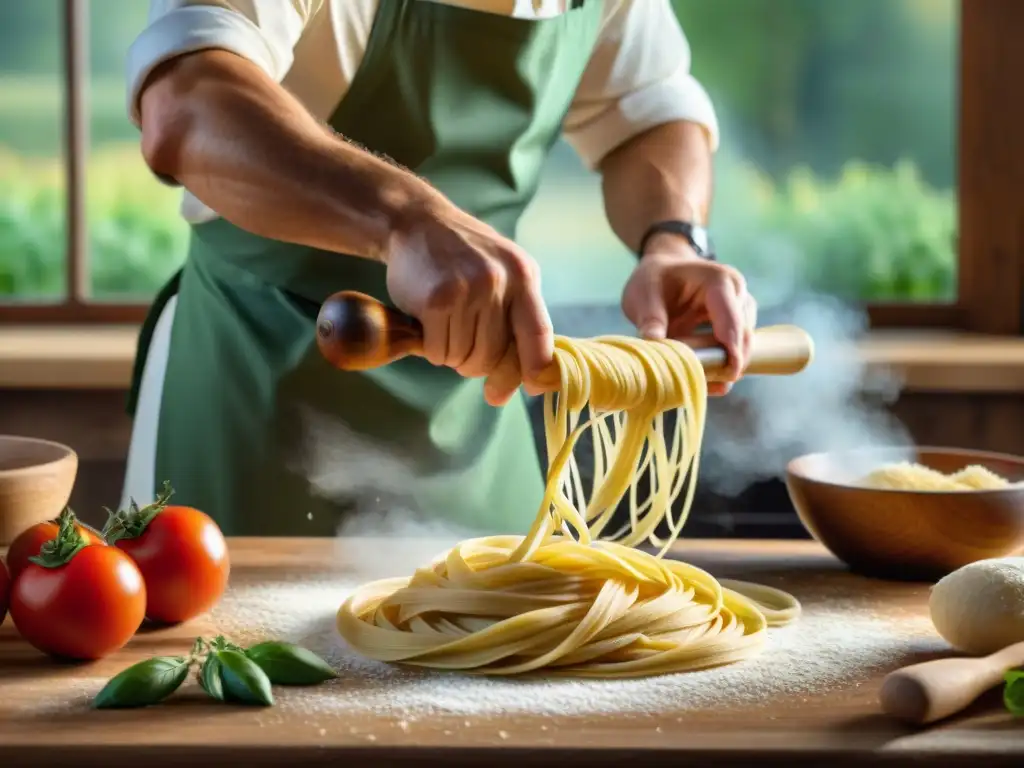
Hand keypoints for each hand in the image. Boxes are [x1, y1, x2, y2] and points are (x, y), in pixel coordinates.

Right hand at [384, 199, 553, 406]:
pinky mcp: (436, 300)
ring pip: (464, 358)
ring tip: (444, 329)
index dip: (537, 369)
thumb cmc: (464, 257)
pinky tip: (429, 325)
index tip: (533, 388)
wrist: (418, 223)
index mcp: (524, 276)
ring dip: (451, 355)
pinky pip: (438, 351)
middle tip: (463, 350)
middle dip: (476, 364)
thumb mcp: (503, 271)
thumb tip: (521, 384)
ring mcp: (468, 290)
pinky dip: (432, 349)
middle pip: (494, 356)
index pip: (539, 334)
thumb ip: (515, 317)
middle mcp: (499, 281)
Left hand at [621, 237, 755, 395]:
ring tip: (699, 381)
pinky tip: (707, 382)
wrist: (663, 271)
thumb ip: (650, 319)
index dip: (731, 348)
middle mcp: (737, 293)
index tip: (728, 374)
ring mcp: (741, 309)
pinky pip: (735, 350)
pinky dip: (721, 367)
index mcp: (718, 280)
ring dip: (725, 366)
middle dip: (728, 362)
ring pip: (742, 346)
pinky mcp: (737, 325)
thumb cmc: (654, 279)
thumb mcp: (644, 294)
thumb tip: (653, 344)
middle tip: (706, 384)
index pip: (731, 318)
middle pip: (742, 335)